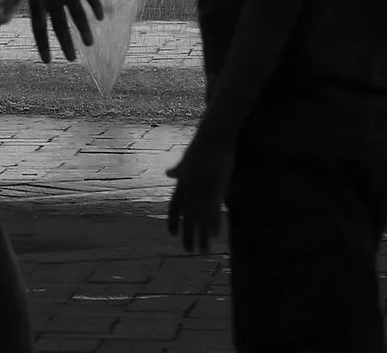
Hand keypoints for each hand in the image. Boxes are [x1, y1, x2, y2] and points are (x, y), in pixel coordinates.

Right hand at [27, 0, 104, 63]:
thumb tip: (23, 21)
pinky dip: (95, 5)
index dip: (43, 45)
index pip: (40, 28)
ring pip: (77, 13)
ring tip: (89, 43)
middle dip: (66, 42)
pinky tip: (100, 17)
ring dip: (83, 28)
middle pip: (60, 25)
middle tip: (71, 59)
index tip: (47, 62)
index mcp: (37, 0)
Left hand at [165, 131, 233, 252]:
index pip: (174, 207)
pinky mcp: (217, 187)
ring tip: (202, 251)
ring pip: (200, 218)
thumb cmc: (201, 147)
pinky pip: (214, 210)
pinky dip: (214, 224)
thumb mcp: (186, 160)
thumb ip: (178, 171)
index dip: (173, 221)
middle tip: (188, 250)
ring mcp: (203, 189)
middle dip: (187, 235)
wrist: (213, 136)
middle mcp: (190, 188)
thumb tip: (168, 174)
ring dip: (201, 236)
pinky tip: (214, 236)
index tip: (173, 235)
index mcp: (182, 183)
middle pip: (187, 217)